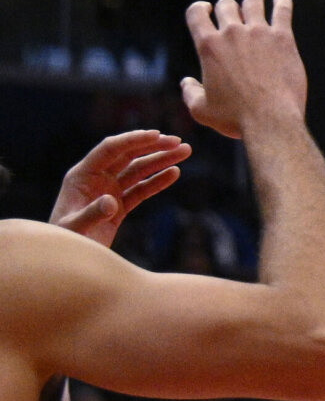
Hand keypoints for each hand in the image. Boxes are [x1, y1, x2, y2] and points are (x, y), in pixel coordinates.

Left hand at [52, 129, 190, 246]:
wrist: (65, 265)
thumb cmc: (63, 245)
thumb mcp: (74, 230)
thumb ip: (91, 214)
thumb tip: (112, 201)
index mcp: (82, 176)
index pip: (110, 149)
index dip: (133, 140)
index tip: (157, 135)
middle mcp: (95, 180)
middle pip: (128, 155)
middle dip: (153, 146)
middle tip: (178, 142)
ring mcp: (108, 192)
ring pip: (138, 170)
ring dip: (161, 160)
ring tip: (185, 152)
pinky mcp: (118, 207)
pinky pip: (141, 190)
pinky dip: (157, 181)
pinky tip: (174, 174)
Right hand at [181, 0, 309, 139]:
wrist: (269, 118)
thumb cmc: (234, 117)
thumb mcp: (201, 110)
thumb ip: (190, 93)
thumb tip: (186, 82)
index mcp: (209, 47)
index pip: (196, 14)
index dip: (198, 9)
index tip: (204, 9)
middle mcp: (232, 34)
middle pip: (226, 5)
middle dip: (225, 6)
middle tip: (230, 9)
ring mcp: (259, 32)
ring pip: (253, 2)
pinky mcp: (283, 37)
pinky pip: (282, 9)